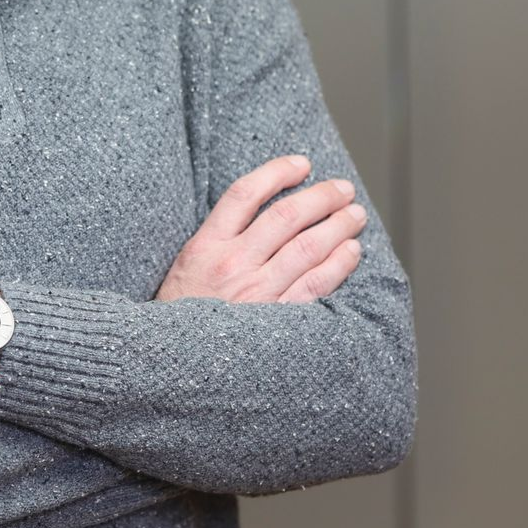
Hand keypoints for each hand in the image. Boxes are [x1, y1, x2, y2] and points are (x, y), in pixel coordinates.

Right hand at [156, 156, 366, 303]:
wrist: (172, 364)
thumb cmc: (180, 313)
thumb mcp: (185, 265)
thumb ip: (218, 238)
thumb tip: (260, 210)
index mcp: (205, 246)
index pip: (245, 193)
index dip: (277, 172)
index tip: (302, 164)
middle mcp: (232, 264)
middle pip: (286, 216)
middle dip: (321, 197)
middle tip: (342, 189)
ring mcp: (257, 293)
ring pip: (308, 247)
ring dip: (337, 226)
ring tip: (355, 215)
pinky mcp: (277, 320)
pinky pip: (316, 285)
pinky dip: (339, 264)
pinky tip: (351, 252)